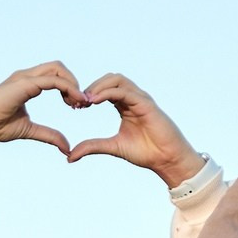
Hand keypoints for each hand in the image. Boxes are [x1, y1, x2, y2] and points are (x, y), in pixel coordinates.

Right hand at [0, 63, 81, 154]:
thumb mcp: (29, 130)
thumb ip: (49, 135)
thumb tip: (67, 148)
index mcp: (27, 83)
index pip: (55, 76)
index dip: (69, 88)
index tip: (76, 106)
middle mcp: (26, 76)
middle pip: (58, 67)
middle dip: (74, 83)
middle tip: (80, 104)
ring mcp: (25, 77)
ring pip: (57, 69)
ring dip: (72, 83)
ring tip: (78, 102)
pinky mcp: (24, 83)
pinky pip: (53, 80)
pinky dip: (67, 88)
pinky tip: (74, 101)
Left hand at [67, 73, 202, 187]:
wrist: (166, 158)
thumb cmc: (146, 152)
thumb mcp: (113, 147)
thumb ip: (93, 147)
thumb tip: (70, 156)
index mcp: (124, 105)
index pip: (104, 89)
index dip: (88, 94)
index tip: (75, 107)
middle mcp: (132, 98)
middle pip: (109, 79)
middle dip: (91, 87)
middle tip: (77, 102)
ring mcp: (140, 98)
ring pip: (117, 79)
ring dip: (98, 86)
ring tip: (85, 100)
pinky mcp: (146, 103)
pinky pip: (125, 91)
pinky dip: (108, 93)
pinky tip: (94, 101)